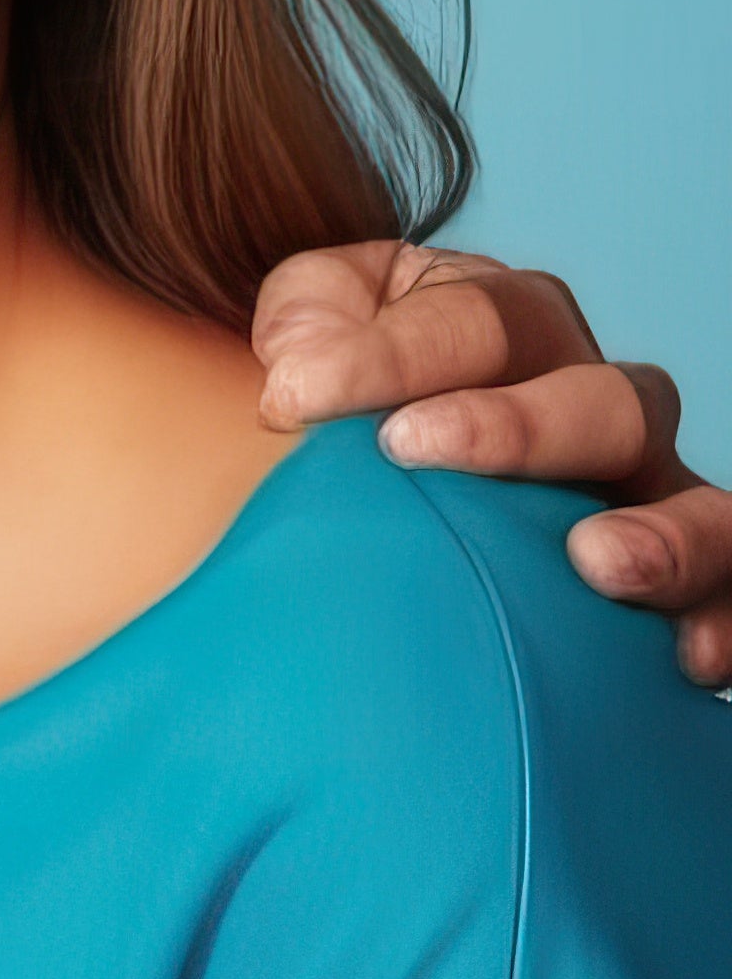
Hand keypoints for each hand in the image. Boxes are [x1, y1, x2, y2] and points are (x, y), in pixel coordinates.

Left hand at [255, 241, 731, 688]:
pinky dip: (722, 625)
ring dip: (663, 534)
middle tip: (408, 448)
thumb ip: (303, 321)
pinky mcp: (667, 590)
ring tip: (596, 561)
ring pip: (701, 506)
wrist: (347, 514)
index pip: (479, 320)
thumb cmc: (332, 419)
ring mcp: (643, 501)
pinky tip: (683, 659)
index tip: (291, 398)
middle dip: (516, 425)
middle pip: (604, 402)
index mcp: (513, 331)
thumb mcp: (309, 348)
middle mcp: (595, 408)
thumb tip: (301, 363)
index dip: (389, 352)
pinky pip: (727, 601)